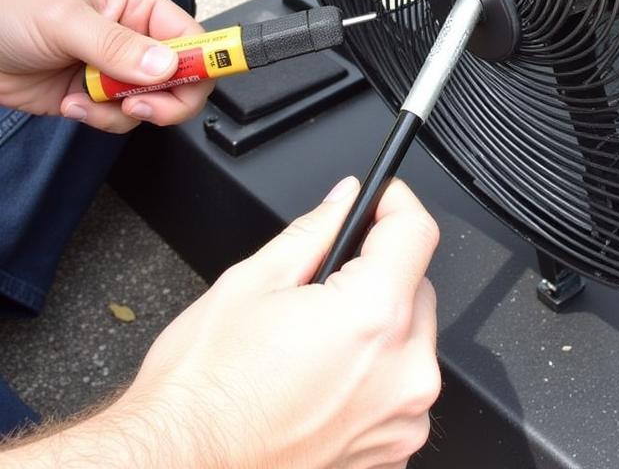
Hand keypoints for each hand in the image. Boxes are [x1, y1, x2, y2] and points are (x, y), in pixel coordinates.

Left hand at [0, 0, 212, 131]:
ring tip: (85, 101)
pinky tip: (71, 105)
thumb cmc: (11, 15)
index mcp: (142, 9)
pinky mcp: (99, 98)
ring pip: (155, 105)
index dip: (203, 63)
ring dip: (121, 113)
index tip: (195, 83)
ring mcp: (120, 71)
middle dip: (165, 100)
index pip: (193, 39)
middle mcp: (138, 40)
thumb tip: (165, 67)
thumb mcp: (65, 22)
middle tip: (138, 108)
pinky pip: (121, 120)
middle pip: (186, 79)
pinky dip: (100, 120)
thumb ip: (116, 45)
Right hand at [0, 178, 441, 468]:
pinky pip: (399, 386)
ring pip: (411, 338)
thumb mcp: (251, 282)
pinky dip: (374, 374)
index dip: (395, 203)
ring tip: (315, 340)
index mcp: (372, 317)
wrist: (179, 467)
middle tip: (324, 285)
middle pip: (417, 287)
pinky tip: (323, 378)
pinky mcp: (392, 450)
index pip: (417, 232)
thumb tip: (344, 201)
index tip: (380, 199)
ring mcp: (402, 417)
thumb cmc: (204, 391)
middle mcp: (403, 370)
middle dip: (379, 273)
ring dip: (378, 327)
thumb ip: (313, 231)